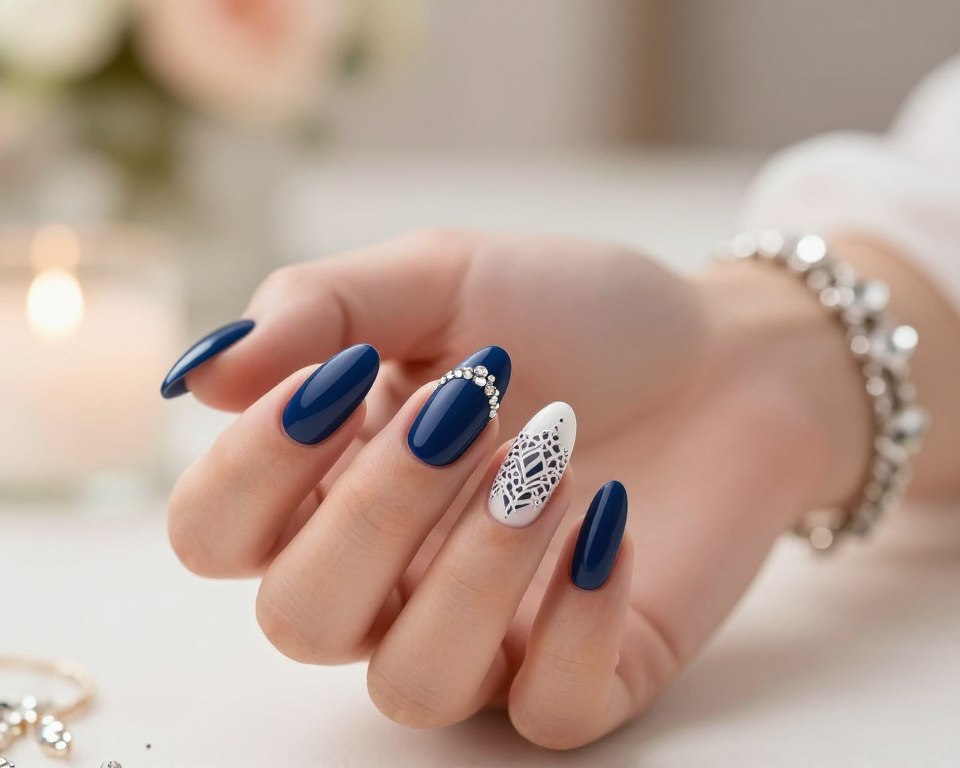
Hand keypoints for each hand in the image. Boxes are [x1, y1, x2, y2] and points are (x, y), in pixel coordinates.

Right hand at [166, 229, 875, 748]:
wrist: (725, 352)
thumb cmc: (573, 311)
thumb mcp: (440, 276)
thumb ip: (319, 309)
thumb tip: (196, 373)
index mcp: (335, 480)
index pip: (216, 533)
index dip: (253, 467)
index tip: (341, 374)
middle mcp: (392, 575)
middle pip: (300, 621)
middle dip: (376, 508)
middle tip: (473, 406)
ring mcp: (488, 632)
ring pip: (413, 682)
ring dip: (475, 566)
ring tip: (552, 459)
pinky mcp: (588, 668)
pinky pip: (548, 709)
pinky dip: (578, 619)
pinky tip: (610, 520)